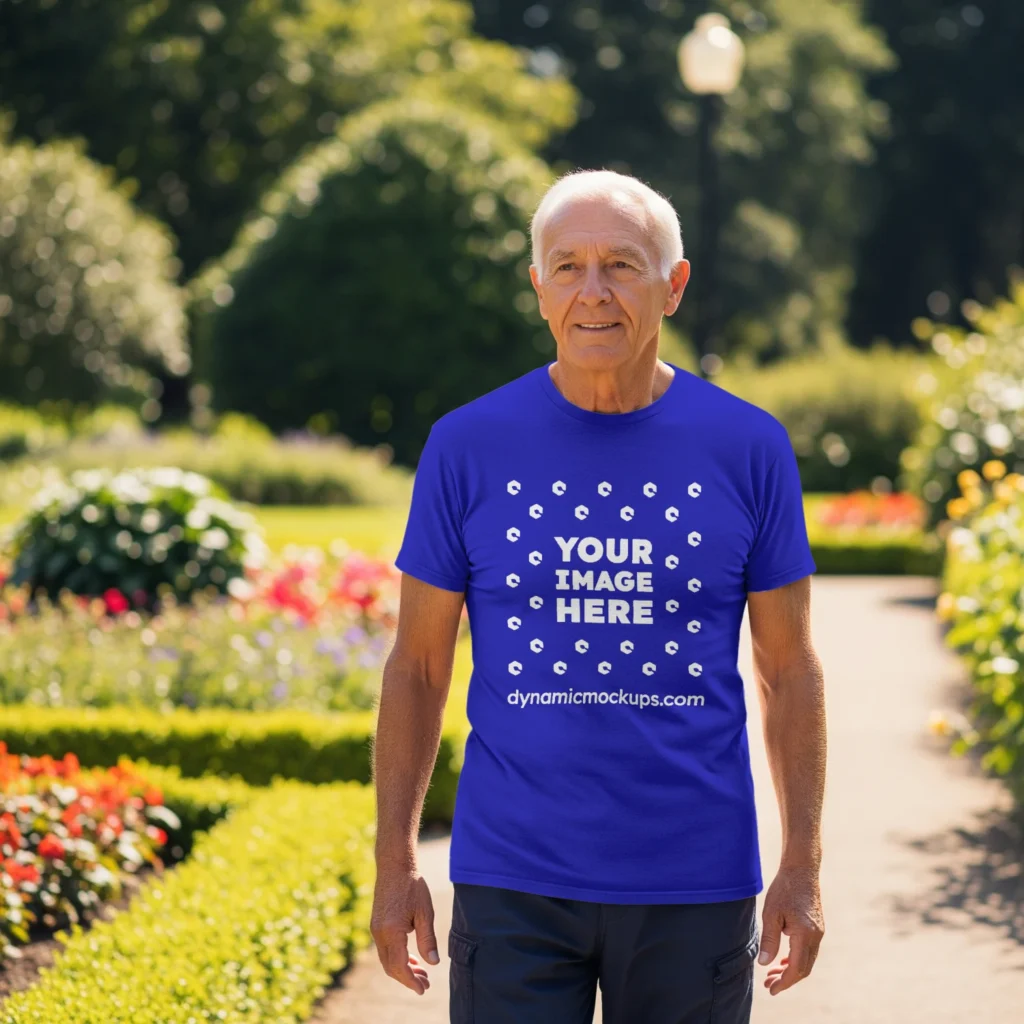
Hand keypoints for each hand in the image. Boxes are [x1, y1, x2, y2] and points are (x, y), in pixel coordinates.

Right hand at [370, 867, 439, 994]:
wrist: (394, 866)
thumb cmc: (412, 886)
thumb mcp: (425, 912)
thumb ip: (427, 939)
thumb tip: (433, 963)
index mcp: (392, 931)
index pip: (400, 966)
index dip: (411, 981)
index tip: (423, 989)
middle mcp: (379, 933)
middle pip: (391, 967)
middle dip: (408, 978)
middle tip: (426, 984)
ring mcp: (375, 929)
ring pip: (387, 959)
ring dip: (402, 969)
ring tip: (421, 973)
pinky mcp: (376, 924)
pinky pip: (385, 949)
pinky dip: (397, 958)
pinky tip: (411, 958)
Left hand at [757, 864, 824, 995]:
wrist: (801, 870)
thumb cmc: (784, 889)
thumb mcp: (771, 913)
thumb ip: (769, 940)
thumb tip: (764, 964)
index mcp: (805, 935)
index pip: (796, 969)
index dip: (784, 982)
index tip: (771, 989)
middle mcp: (816, 937)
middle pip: (803, 969)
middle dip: (786, 980)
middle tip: (768, 984)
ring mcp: (818, 932)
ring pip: (807, 961)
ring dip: (791, 970)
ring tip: (772, 973)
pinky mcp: (817, 927)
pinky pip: (808, 951)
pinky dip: (796, 959)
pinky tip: (783, 960)